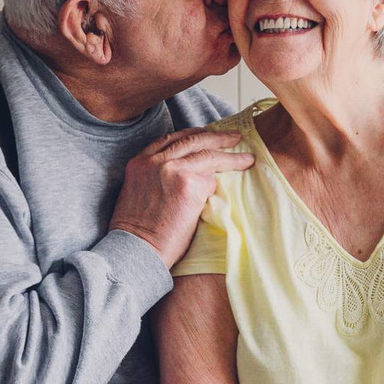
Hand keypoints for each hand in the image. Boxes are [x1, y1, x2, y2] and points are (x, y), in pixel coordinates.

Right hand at [109, 128, 252, 266]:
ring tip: (247, 158)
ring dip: (231, 157)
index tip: (207, 134)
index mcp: (140, 162)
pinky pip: (211, 181)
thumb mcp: (139, 192)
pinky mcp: (188, 185)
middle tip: (235, 137)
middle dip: (217, 137)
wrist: (136, 249)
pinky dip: (219, 186)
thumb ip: (158, 176)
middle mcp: (154, 161)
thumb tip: (188, 174)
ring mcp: (172, 170)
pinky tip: (232, 187)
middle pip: (192, 140)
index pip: (171, 139)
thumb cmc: (139, 232)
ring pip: (207, 155)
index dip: (193, 135)